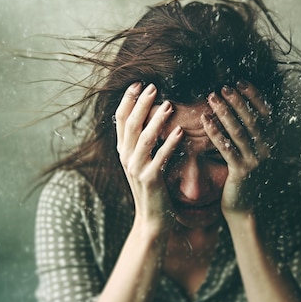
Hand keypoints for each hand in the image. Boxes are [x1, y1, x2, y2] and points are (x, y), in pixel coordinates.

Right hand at [115, 82, 182, 233]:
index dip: (128, 100)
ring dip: (157, 119)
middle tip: (154, 87)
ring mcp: (136, 169)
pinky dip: (170, 143)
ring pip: (144, 138)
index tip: (139, 83)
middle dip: (142, 103)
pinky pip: (160, 157)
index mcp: (123, 151)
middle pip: (130, 123)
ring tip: (169, 104)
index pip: (120, 119)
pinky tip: (180, 132)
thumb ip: (142, 142)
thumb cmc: (152, 188)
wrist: (152, 219)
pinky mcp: (150, 180)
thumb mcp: (142, 162)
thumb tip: (149, 116)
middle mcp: (126, 157)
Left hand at [202, 81, 272, 217]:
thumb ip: (246, 130)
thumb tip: (234, 103)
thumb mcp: (249, 150)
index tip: (239, 81)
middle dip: (237, 100)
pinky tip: (205, 121)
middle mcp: (266, 149)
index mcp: (270, 141)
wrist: (243, 206)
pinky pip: (227, 148)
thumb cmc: (241, 174)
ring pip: (239, 132)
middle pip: (252, 119)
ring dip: (225, 112)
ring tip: (211, 97)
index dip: (254, 95)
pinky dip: (215, 132)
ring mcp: (255, 161)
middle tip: (222, 87)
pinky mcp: (242, 171)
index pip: (266, 112)